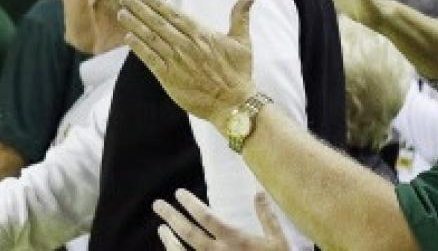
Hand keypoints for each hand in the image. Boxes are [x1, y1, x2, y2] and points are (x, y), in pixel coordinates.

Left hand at [118, 0, 255, 126]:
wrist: (234, 104)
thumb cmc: (239, 73)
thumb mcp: (242, 42)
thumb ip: (240, 17)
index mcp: (201, 35)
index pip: (175, 15)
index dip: (158, 3)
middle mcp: (186, 45)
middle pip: (158, 23)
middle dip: (140, 9)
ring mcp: (177, 61)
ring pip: (152, 39)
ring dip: (135, 25)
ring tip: (121, 13)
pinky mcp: (170, 78)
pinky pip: (151, 60)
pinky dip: (139, 48)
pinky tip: (128, 38)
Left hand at [155, 190, 289, 250]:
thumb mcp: (280, 243)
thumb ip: (267, 218)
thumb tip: (258, 191)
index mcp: (236, 241)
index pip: (207, 218)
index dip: (191, 204)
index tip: (178, 193)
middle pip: (189, 233)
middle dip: (171, 217)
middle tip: (157, 204)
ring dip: (169, 240)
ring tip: (161, 229)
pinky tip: (173, 250)